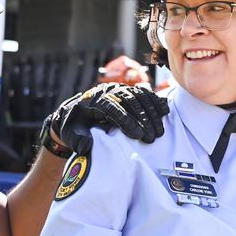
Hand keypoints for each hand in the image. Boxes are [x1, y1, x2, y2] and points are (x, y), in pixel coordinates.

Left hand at [45, 83, 169, 155]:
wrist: (78, 111)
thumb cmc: (76, 125)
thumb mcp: (70, 133)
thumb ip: (76, 140)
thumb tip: (85, 147)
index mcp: (94, 100)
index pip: (112, 107)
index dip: (126, 120)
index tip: (137, 135)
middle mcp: (109, 91)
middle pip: (129, 101)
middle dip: (142, 120)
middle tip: (151, 138)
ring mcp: (120, 89)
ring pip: (139, 96)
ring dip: (151, 114)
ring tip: (159, 133)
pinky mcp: (129, 91)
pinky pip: (145, 93)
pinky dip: (156, 102)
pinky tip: (165, 113)